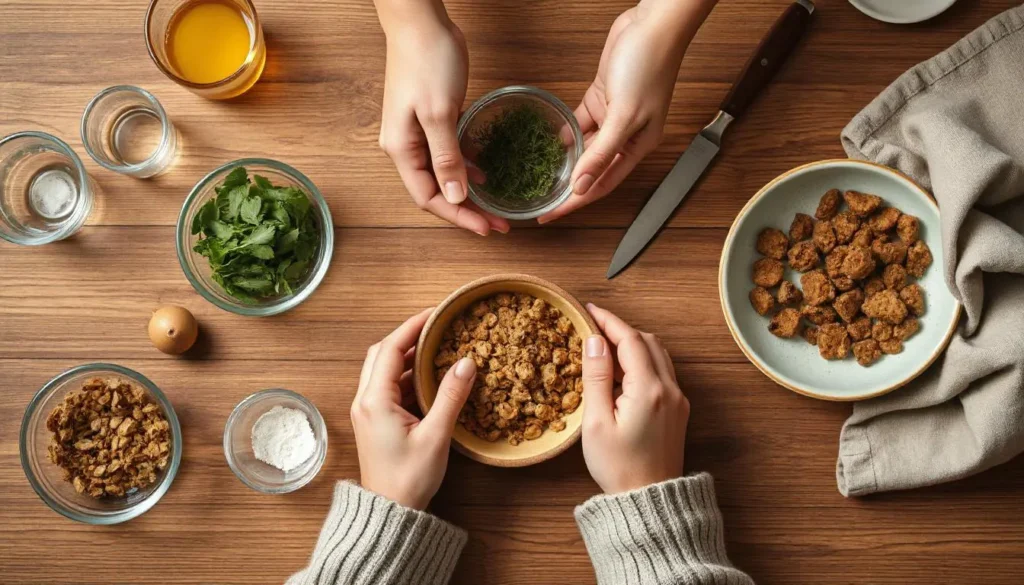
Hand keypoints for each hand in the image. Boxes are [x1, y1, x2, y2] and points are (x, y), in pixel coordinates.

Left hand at [350, 309, 477, 509]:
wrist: (389, 512)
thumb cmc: (409, 478)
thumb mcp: (436, 436)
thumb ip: (450, 396)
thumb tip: (467, 362)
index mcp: (374, 400)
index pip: (390, 348)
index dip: (412, 326)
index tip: (434, 312)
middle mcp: (365, 401)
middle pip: (382, 353)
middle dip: (407, 336)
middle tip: (435, 325)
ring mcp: (367, 411)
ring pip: (383, 369)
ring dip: (407, 355)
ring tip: (436, 345)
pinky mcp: (374, 421)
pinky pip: (387, 386)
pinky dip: (406, 374)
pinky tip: (428, 375)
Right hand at [376, 3, 509, 235]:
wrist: (420, 21)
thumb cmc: (426, 61)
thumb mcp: (440, 113)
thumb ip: (447, 158)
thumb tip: (456, 197)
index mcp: (402, 149)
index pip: (429, 197)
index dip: (458, 216)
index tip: (487, 228)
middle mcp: (406, 146)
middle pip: (436, 191)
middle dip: (467, 210)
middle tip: (499, 223)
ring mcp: (418, 132)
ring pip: (445, 174)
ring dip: (469, 191)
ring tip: (497, 206)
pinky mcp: (433, 118)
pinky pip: (450, 153)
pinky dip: (468, 166)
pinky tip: (486, 173)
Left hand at [539, 0, 713, 223]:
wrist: (652, 25)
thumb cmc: (647, 66)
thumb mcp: (623, 115)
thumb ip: (601, 153)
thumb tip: (581, 184)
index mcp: (638, 146)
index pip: (602, 184)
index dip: (576, 202)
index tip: (552, 215)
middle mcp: (626, 136)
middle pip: (592, 170)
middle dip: (567, 186)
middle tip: (540, 199)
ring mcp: (613, 117)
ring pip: (585, 148)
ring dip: (565, 160)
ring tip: (539, 174)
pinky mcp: (601, 97)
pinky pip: (580, 123)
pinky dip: (566, 132)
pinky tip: (550, 141)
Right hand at [580, 304, 689, 493]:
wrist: (649, 501)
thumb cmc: (619, 467)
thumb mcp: (597, 422)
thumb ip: (596, 377)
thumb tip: (593, 341)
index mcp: (649, 389)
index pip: (630, 339)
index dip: (608, 320)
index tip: (589, 310)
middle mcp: (670, 389)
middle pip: (648, 341)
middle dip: (621, 330)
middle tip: (593, 329)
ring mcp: (678, 400)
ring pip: (658, 355)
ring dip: (633, 345)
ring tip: (604, 351)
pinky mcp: (678, 411)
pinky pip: (662, 373)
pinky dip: (642, 363)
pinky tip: (621, 376)